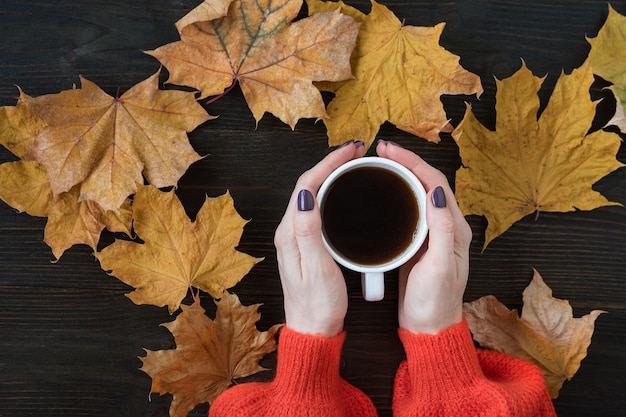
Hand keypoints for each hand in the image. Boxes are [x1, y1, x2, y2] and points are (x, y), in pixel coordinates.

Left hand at [274, 141, 365, 336]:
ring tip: (355, 164)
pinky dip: (333, 192)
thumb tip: (305, 195)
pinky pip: (319, 207)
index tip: (351, 151)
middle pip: (308, 184)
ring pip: (313, 194)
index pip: (306, 185)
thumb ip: (309, 232)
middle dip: (332, 163)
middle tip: (358, 152)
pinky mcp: (308, 243)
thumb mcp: (316, 269)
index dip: (328, 163)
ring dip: (332, 174)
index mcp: (290, 233)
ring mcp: (298, 236)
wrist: (313, 330)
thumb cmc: (317, 305)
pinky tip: (347, 192)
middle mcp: (290, 231)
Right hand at [376, 141, 471, 334]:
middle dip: (403, 162)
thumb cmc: (436, 300)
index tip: (388, 151)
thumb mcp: (440, 265)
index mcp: (454, 226)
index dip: (412, 161)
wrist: (430, 326)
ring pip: (414, 193)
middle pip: (425, 181)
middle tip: (378, 151)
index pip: (435, 181)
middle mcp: (444, 225)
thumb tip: (437, 191)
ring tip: (377, 165)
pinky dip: (393, 195)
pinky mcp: (415, 242)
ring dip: (397, 175)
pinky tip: (378, 194)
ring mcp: (429, 233)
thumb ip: (441, 229)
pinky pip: (405, 210)